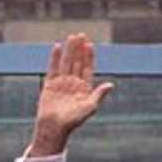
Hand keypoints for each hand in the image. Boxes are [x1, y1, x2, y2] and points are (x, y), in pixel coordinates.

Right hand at [27, 32, 114, 155]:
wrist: (55, 127)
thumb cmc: (74, 120)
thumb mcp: (90, 107)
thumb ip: (99, 94)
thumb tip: (111, 84)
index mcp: (84, 88)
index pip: (87, 68)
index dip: (89, 56)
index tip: (90, 44)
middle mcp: (74, 83)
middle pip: (77, 62)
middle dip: (79, 49)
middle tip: (81, 34)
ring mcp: (62, 82)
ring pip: (66, 62)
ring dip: (69, 50)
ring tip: (72, 36)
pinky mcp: (50, 84)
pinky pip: (53, 68)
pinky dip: (55, 58)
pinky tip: (58, 47)